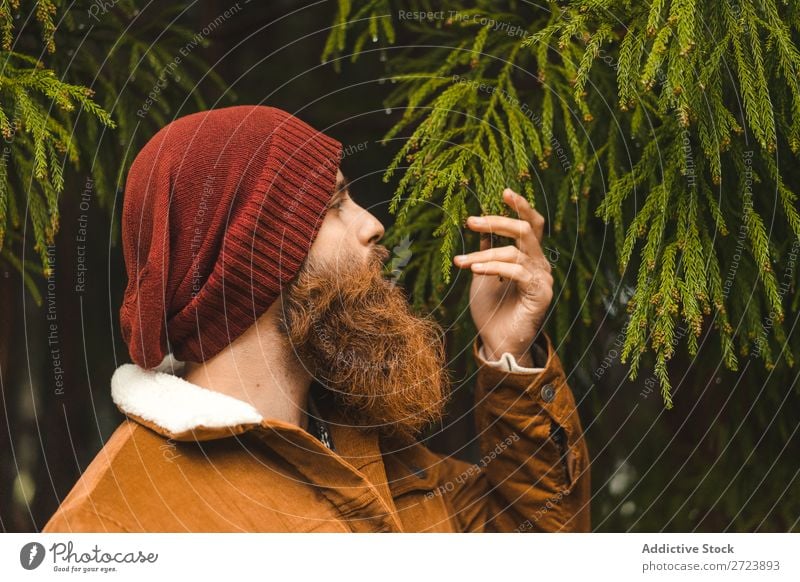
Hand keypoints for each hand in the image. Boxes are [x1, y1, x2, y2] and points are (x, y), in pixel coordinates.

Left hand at [453, 188, 553, 366]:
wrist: (497, 343)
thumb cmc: (490, 311)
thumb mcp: (483, 275)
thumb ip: (486, 252)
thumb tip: (482, 229)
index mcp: (528, 257)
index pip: (531, 225)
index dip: (521, 206)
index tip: (504, 191)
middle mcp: (539, 265)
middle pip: (526, 231)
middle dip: (497, 222)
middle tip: (471, 221)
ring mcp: (543, 279)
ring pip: (515, 252)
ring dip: (484, 254)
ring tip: (461, 262)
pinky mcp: (541, 294)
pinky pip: (517, 272)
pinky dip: (493, 267)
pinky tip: (474, 269)